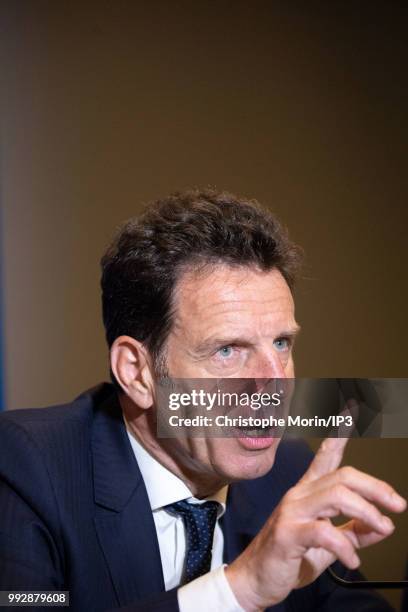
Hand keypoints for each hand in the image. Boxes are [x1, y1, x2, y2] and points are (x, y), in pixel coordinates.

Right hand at [225, 436, 406, 610]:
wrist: (255, 580)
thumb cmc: (288, 558)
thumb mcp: (329, 546)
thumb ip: (354, 532)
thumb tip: (382, 525)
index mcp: (308, 493)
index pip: (326, 457)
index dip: (339, 434)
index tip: (351, 411)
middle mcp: (299, 495)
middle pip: (343, 476)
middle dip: (376, 487)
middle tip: (397, 505)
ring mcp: (291, 511)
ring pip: (337, 496)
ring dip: (367, 512)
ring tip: (381, 528)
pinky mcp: (287, 533)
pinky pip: (324, 531)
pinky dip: (346, 547)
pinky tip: (353, 560)